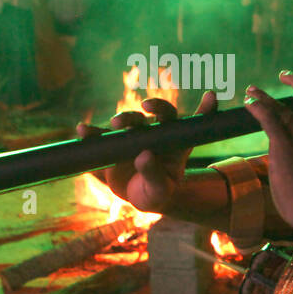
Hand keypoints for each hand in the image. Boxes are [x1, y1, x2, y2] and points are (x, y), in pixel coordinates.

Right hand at [76, 91, 217, 213]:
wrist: (137, 197)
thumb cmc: (157, 194)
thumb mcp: (159, 192)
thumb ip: (154, 175)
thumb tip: (144, 155)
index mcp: (176, 144)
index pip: (193, 123)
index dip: (204, 108)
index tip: (211, 95)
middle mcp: (157, 134)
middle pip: (160, 113)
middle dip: (155, 106)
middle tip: (145, 107)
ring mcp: (134, 137)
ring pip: (130, 121)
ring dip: (123, 117)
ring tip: (115, 124)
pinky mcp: (113, 143)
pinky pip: (101, 136)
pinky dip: (91, 132)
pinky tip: (81, 130)